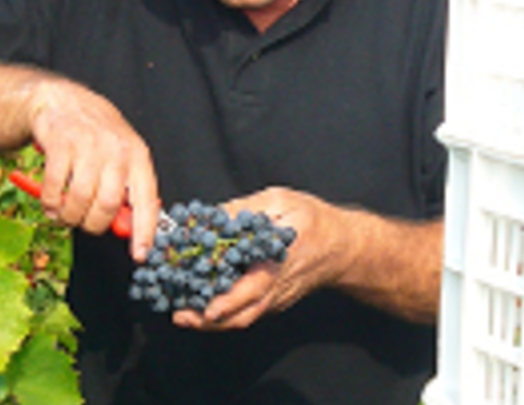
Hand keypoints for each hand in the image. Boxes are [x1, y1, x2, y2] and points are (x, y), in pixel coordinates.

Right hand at [27, 77, 158, 261]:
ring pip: (80, 200)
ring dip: (69, 217)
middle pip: (108, 205)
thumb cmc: (97, 136)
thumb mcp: (121, 157)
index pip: (147, 200)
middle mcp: (117, 151)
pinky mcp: (60, 144)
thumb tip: (128, 229)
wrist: (64, 101)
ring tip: (65, 214)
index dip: (144, 231)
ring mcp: (88, 146)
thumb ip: (126, 190)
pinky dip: (50, 203)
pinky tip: (51, 201)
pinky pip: (55, 188)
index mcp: (138, 157)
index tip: (140, 254)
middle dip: (94, 224)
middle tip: (86, 224)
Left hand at [172, 187, 352, 330]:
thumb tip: (208, 216)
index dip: (228, 300)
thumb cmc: (313, 220)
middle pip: (242, 315)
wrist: (343, 246)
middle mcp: (276, 288)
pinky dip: (223, 312)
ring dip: (211, 321)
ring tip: (183, 315)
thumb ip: (244, 209)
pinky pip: (246, 312)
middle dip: (208, 320)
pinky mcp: (272, 302)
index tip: (206, 307)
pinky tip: (200, 303)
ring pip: (242, 318)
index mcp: (278, 262)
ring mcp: (275, 300)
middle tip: (180, 316)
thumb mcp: (280, 201)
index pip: (252, 288)